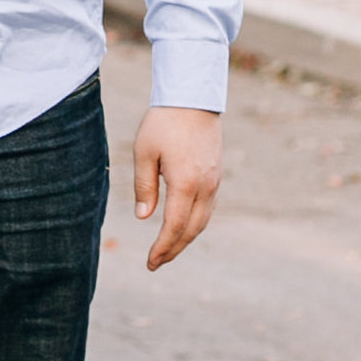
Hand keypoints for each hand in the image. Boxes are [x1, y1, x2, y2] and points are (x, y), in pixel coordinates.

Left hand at [134, 103, 222, 269]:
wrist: (193, 98)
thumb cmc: (164, 122)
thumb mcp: (144, 152)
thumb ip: (144, 187)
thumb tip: (143, 217)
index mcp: (185, 184)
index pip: (174, 227)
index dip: (162, 248)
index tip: (150, 262)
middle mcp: (205, 187)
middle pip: (191, 230)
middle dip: (174, 249)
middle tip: (156, 263)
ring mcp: (214, 182)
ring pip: (202, 221)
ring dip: (185, 238)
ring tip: (168, 249)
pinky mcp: (216, 174)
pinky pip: (208, 208)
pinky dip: (195, 223)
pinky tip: (182, 226)